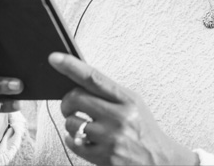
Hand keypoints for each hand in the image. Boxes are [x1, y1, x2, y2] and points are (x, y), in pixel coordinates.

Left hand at [49, 52, 197, 165]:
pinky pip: (73, 143)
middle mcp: (119, 117)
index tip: (55, 58)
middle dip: (67, 102)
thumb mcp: (134, 104)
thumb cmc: (143, 130)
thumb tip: (80, 81)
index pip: (94, 78)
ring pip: (71, 123)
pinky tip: (84, 139)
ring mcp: (111, 138)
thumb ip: (110, 93)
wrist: (157, 159)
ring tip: (84, 126)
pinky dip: (73, 140)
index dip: (72, 66)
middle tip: (70, 106)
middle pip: (76, 98)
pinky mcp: (103, 156)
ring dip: (72, 124)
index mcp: (127, 100)